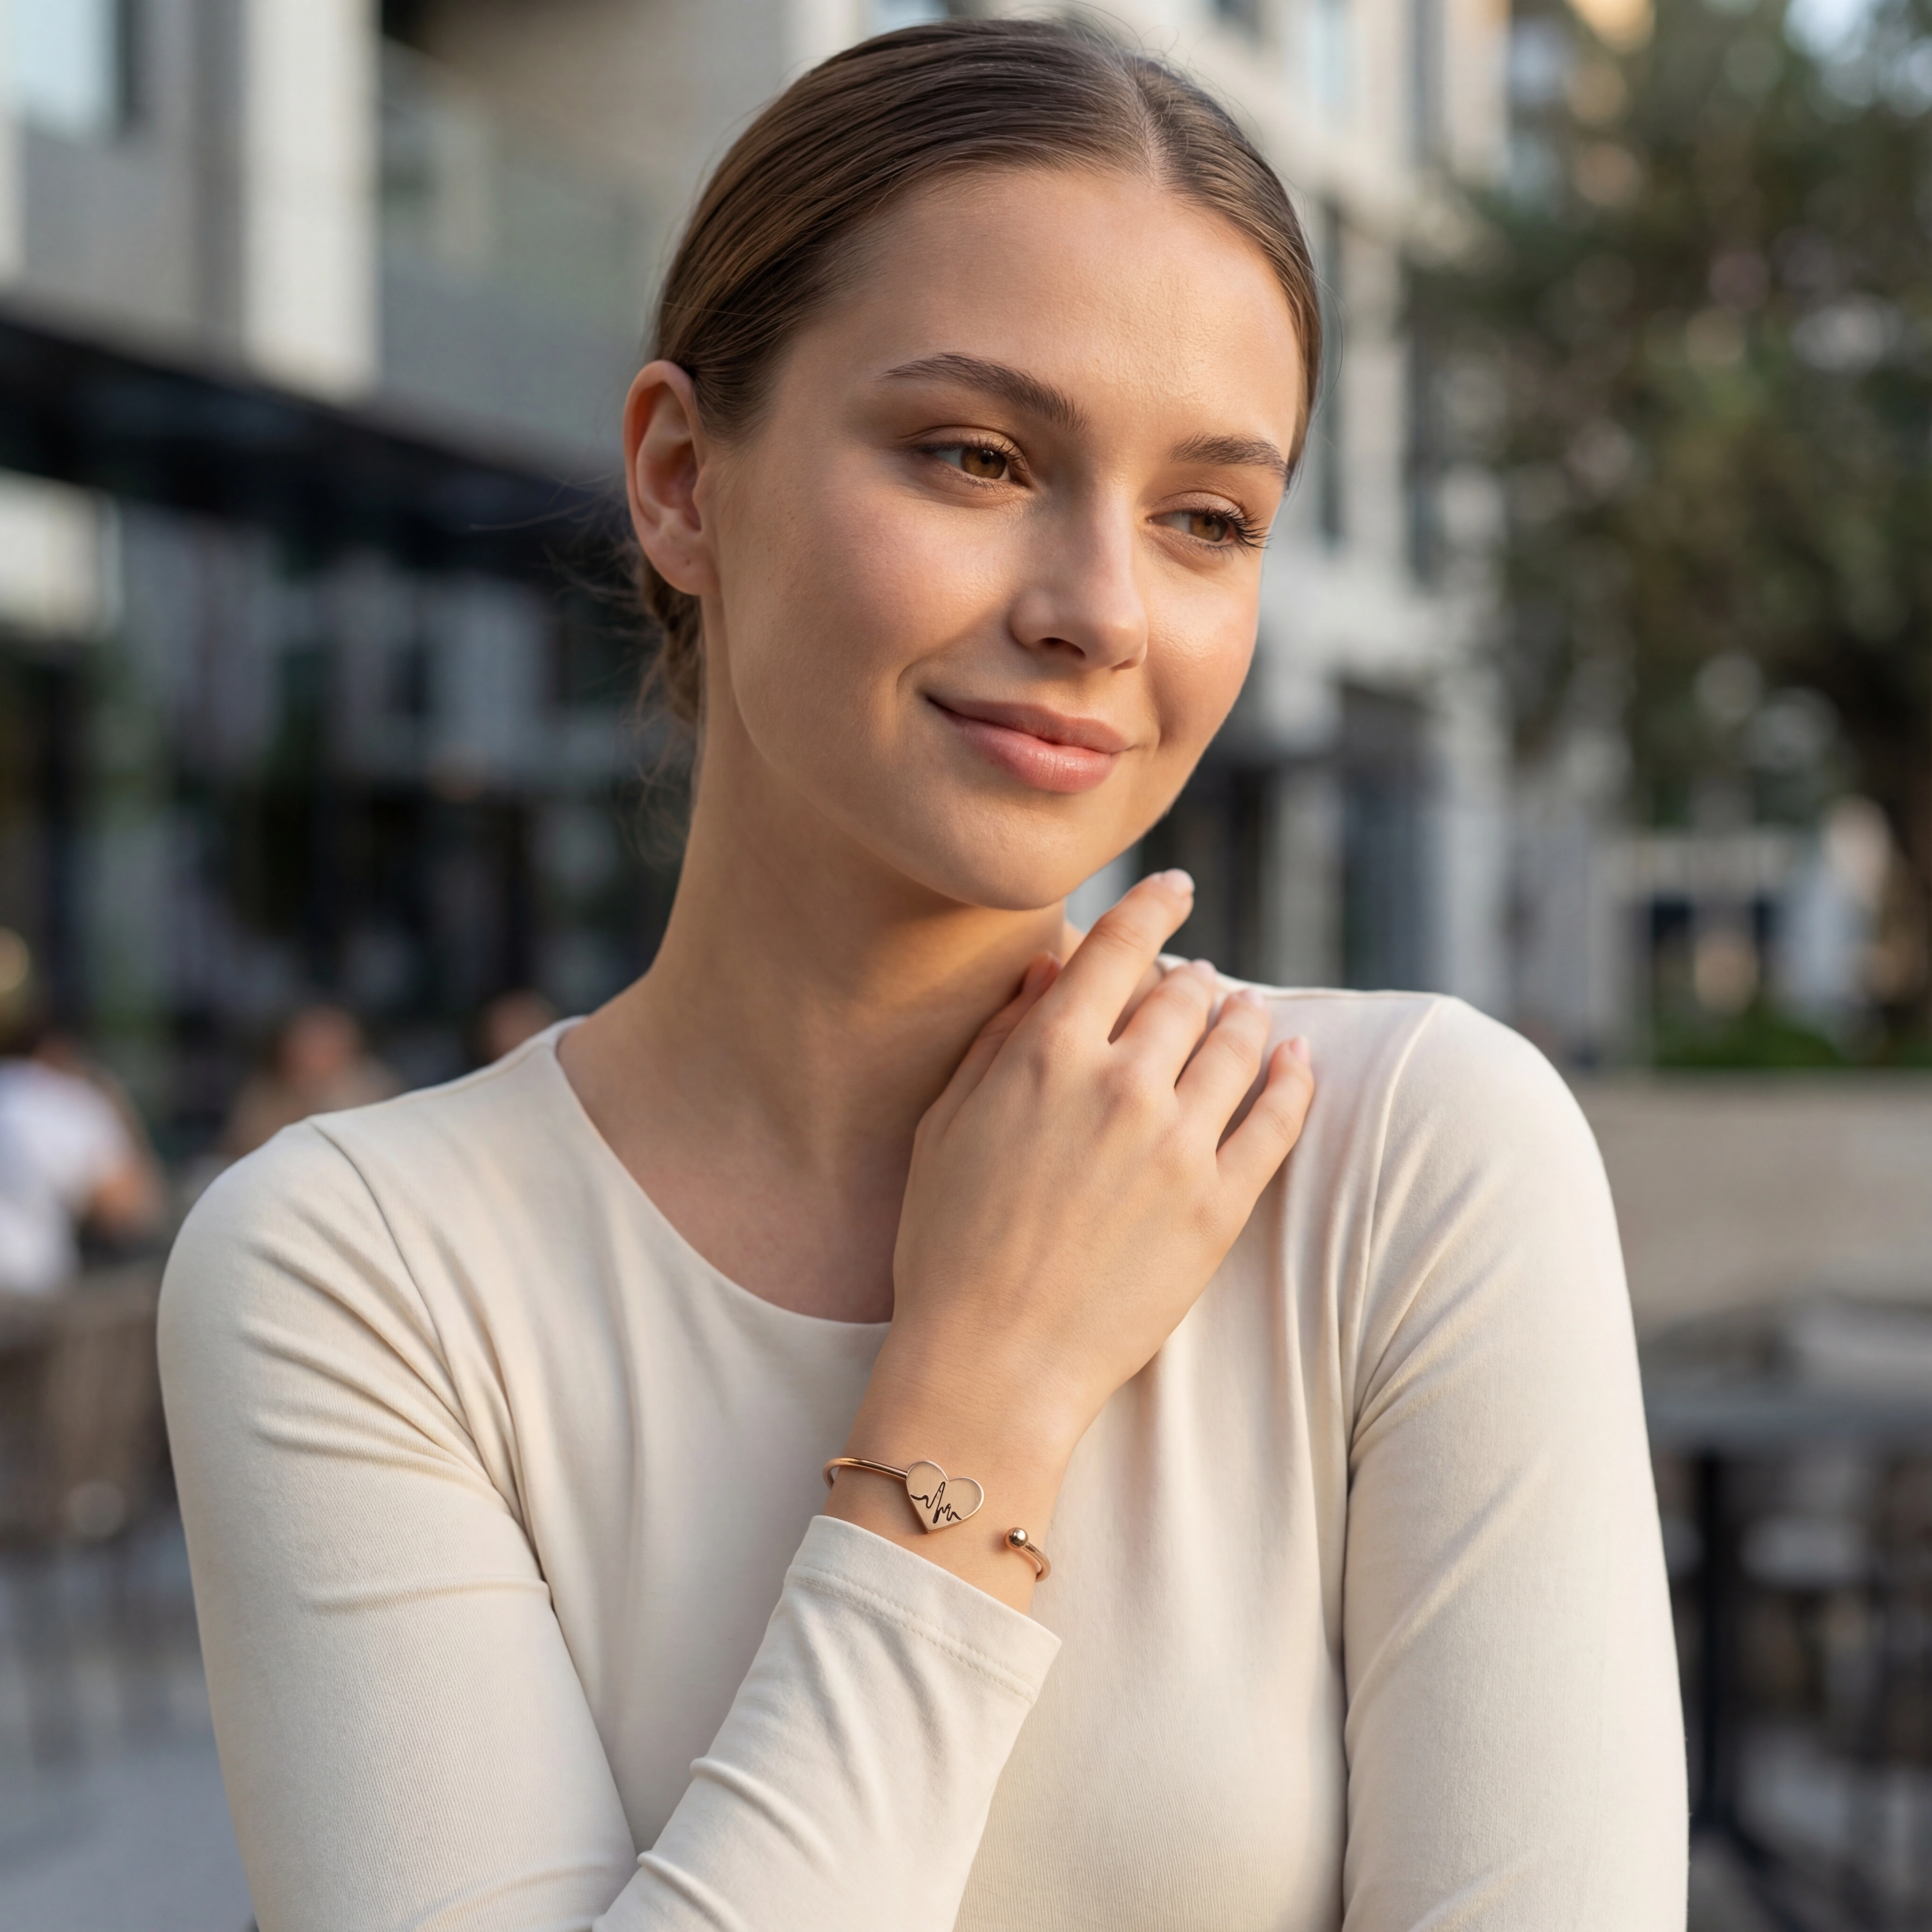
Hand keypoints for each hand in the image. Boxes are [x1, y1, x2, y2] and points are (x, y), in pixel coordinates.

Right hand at [828, 872, 1314, 1603]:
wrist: (992, 1363)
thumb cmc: (948, 1245)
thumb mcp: (946, 1127)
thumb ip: (998, 1039)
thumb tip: (1050, 969)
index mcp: (1049, 1055)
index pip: (1119, 945)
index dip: (1154, 905)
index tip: (1176, 889)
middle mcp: (1122, 1085)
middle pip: (1186, 994)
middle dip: (1195, 976)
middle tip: (1200, 980)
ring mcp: (1179, 1144)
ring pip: (1241, 1045)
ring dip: (1248, 1016)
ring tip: (1251, 1014)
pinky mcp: (1220, 1205)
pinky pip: (1278, 1121)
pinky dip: (1295, 1080)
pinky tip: (1299, 1061)